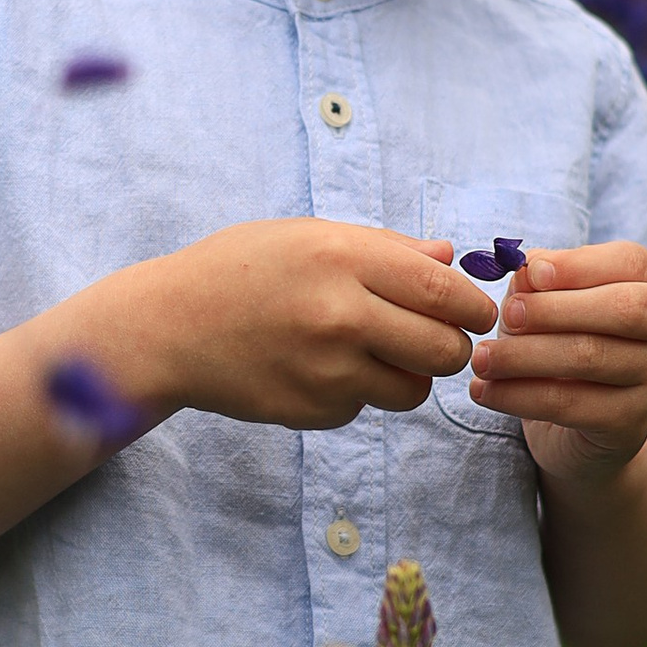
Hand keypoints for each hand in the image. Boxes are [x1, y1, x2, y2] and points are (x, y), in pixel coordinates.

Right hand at [99, 222, 497, 431]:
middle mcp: (339, 315)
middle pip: (444, 350)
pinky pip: (365, 407)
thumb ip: (385, 247)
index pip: (443, 291)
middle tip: (437, 339)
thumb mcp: (308, 236)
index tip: (478, 312)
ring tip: (374, 352)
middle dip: (453, 348)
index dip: (473, 306)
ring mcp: (325, 370)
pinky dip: (357, 392)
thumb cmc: (239, 269)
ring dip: (407, 375)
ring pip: (412, 390)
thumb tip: (450, 259)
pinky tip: (319, 368)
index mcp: (343, 258)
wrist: (168, 327)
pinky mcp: (311, 410)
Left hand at [466, 242, 646, 476]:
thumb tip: (525, 269)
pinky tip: (484, 391)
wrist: (579, 430)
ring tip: (481, 358)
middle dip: (557, 309)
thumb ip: (539, 283)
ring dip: (525, 356)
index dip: (580, 265)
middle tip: (506, 316)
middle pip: (624, 308)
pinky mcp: (630, 424)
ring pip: (592, 358)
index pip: (630, 262)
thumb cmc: (564, 348)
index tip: (532, 272)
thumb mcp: (549, 308)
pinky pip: (569, 405)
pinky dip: (519, 396)